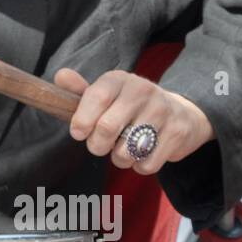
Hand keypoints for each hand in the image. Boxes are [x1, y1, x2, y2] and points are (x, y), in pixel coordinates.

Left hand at [54, 68, 214, 174]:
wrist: (181, 113)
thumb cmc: (130, 106)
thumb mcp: (107, 94)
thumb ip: (80, 90)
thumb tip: (60, 76)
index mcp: (119, 80)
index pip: (97, 96)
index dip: (82, 120)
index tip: (78, 132)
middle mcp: (142, 91)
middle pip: (107, 128)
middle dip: (96, 145)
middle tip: (99, 145)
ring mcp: (162, 111)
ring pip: (127, 151)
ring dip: (119, 158)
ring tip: (122, 149)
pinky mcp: (177, 133)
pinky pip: (147, 164)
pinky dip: (139, 166)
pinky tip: (141, 154)